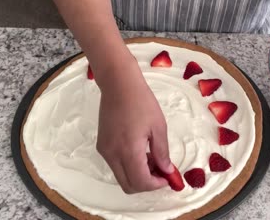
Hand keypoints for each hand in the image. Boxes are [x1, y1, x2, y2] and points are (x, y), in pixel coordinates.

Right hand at [95, 57, 172, 193]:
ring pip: (121, 177)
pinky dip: (129, 166)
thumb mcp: (158, 126)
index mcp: (128, 150)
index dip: (156, 185)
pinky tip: (140, 151)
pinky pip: (115, 165)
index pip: (141, 182)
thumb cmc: (141, 101)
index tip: (167, 177)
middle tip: (161, 172)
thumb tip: (167, 170)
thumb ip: (162, 152)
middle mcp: (112, 154)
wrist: (119, 84)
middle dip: (146, 184)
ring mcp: (104, 151)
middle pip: (128, 185)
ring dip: (137, 175)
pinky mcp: (102, 145)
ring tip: (153, 158)